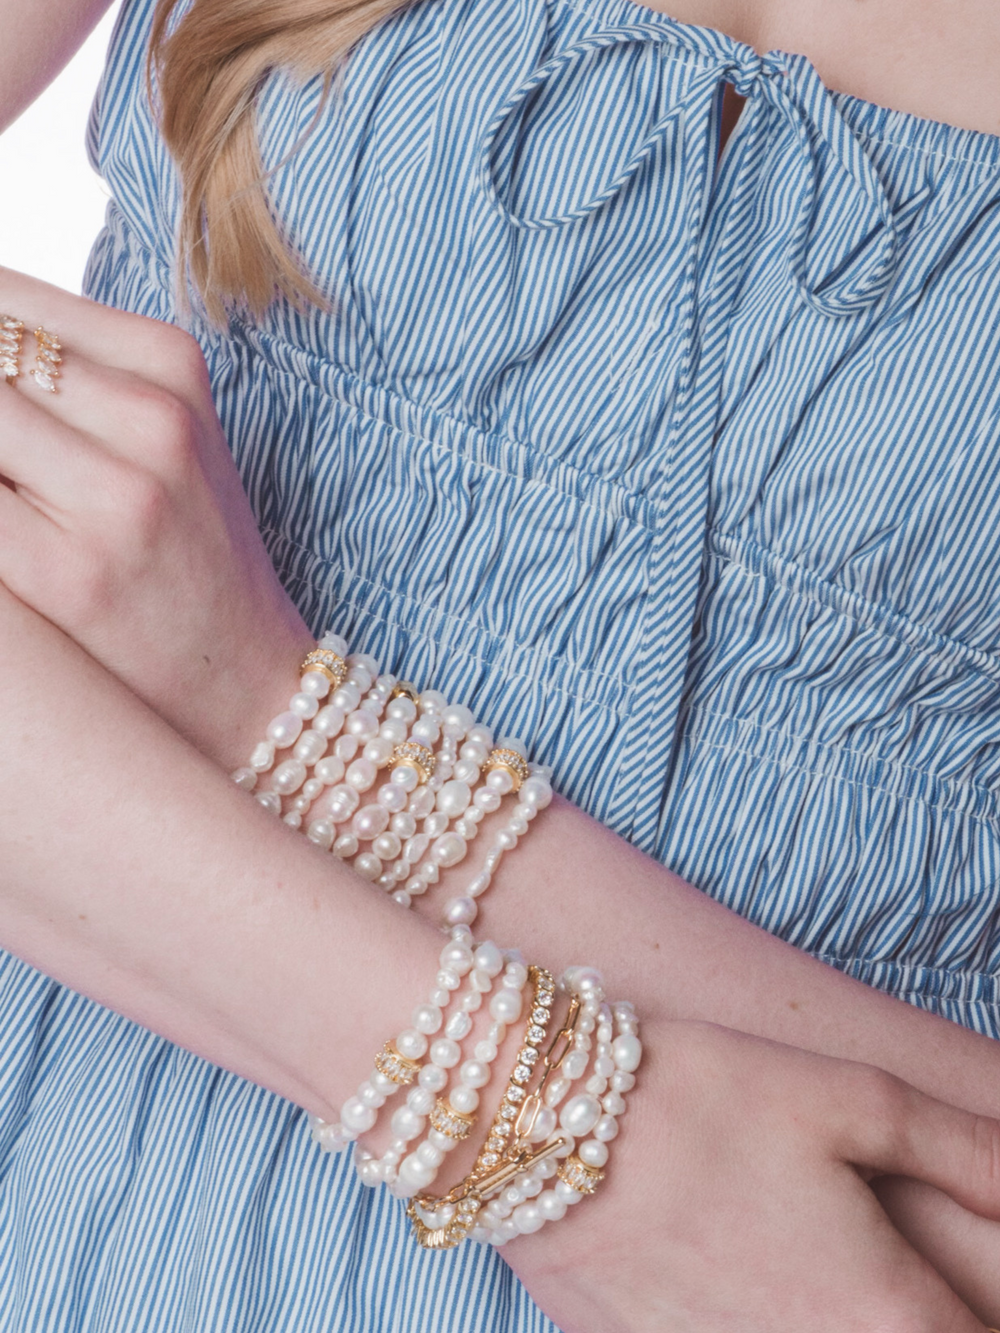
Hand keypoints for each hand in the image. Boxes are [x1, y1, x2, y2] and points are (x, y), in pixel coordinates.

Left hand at [0, 268, 312, 766]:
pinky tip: (4, 538)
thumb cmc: (188, 557)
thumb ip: (65, 377)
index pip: (1, 301)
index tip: (4, 427)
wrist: (247, 681)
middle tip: (6, 471)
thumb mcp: (159, 439)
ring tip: (12, 491)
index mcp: (170, 365)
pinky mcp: (67, 574)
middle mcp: (151, 418)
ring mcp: (115, 496)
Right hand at [506, 1020, 999, 1331]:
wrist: (542, 1122)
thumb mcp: (856, 1099)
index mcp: (888, 1316)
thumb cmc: (702, 1096)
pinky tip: (725, 1256)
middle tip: (854, 1239)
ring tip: (784, 1240)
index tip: (956, 1277)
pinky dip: (760, 1317)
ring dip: (828, 1312)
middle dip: (913, 1308)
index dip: (977, 1307)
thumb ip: (973, 1156)